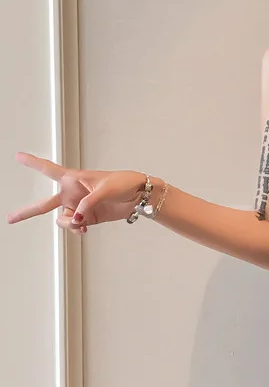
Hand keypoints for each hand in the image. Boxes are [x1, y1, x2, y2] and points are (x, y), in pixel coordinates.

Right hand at [7, 151, 146, 232]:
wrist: (139, 196)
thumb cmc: (123, 183)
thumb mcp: (105, 189)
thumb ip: (88, 203)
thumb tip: (77, 217)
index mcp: (73, 178)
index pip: (48, 169)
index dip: (33, 163)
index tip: (18, 156)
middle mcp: (72, 193)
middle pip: (45, 204)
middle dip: (27, 212)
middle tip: (10, 218)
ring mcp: (79, 206)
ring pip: (62, 219)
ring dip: (68, 223)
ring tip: (80, 224)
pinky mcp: (88, 218)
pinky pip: (74, 226)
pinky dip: (75, 229)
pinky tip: (82, 229)